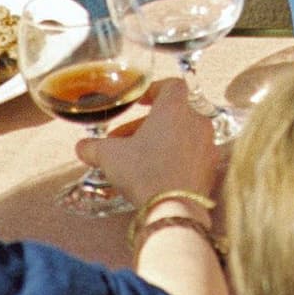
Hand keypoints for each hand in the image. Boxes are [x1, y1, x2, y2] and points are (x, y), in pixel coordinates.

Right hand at [78, 79, 218, 209]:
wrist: (175, 209)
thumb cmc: (144, 173)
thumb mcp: (111, 157)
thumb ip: (94, 148)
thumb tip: (82, 147)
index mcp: (174, 108)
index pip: (172, 85)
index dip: (155, 90)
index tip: (141, 103)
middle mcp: (196, 122)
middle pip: (173, 113)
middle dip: (148, 124)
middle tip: (126, 140)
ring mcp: (207, 145)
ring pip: (183, 134)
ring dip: (162, 141)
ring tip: (138, 159)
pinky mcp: (211, 167)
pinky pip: (192, 155)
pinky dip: (176, 158)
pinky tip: (158, 174)